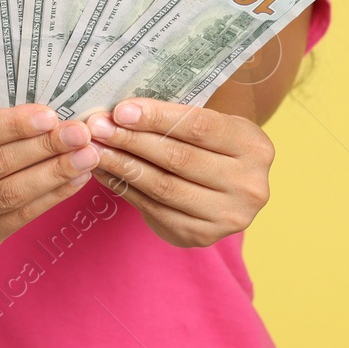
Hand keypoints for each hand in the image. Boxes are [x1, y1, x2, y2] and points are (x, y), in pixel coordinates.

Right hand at [0, 104, 97, 249]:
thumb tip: (51, 113)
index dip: (12, 126)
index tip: (50, 115)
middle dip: (43, 148)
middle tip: (80, 134)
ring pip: (9, 195)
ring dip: (54, 174)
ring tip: (86, 156)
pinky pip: (20, 217)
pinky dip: (52, 197)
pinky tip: (76, 180)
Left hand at [87, 98, 273, 247]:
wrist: (230, 189)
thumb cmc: (213, 146)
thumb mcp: (212, 124)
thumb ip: (176, 118)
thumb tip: (120, 112)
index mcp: (254, 146)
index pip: (198, 127)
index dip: (157, 118)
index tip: (120, 111)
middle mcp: (248, 185)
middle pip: (178, 158)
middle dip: (131, 141)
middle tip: (97, 128)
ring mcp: (228, 216)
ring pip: (163, 186)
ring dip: (122, 166)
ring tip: (94, 149)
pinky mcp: (202, 236)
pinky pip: (154, 209)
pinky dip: (125, 189)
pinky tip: (105, 173)